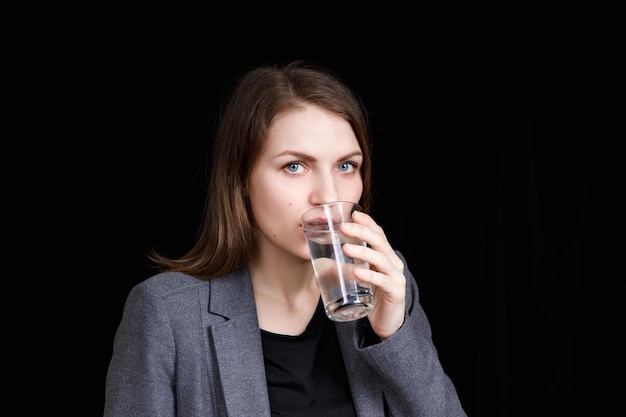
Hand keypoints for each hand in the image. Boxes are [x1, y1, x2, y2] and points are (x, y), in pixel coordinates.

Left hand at [341, 210, 405, 339]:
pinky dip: (370, 276)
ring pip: (381, 260)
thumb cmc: (373, 297)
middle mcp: (393, 263)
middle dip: (362, 232)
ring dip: (363, 252)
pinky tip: (358, 273)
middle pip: (380, 242)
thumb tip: (320, 261)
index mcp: (385, 256)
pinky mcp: (396, 292)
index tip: (353, 214)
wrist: (387, 324)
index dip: (367, 223)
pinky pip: (383, 281)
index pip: (378, 234)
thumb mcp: (358, 279)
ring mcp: (396, 277)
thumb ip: (344, 269)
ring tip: (346, 249)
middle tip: (343, 227)